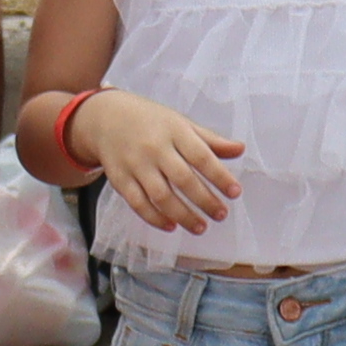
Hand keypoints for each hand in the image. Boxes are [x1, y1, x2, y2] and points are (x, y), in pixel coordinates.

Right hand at [78, 89, 241, 237]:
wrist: (105, 117)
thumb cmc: (151, 122)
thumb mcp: (181, 124)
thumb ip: (210, 140)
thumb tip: (240, 149)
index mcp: (174, 131)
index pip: (201, 156)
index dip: (220, 176)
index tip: (235, 192)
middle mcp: (155, 148)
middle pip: (183, 179)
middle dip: (204, 200)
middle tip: (221, 215)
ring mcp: (135, 164)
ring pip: (161, 195)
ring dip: (183, 215)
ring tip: (201, 227)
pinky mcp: (120, 179)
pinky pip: (138, 203)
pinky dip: (155, 218)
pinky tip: (171, 226)